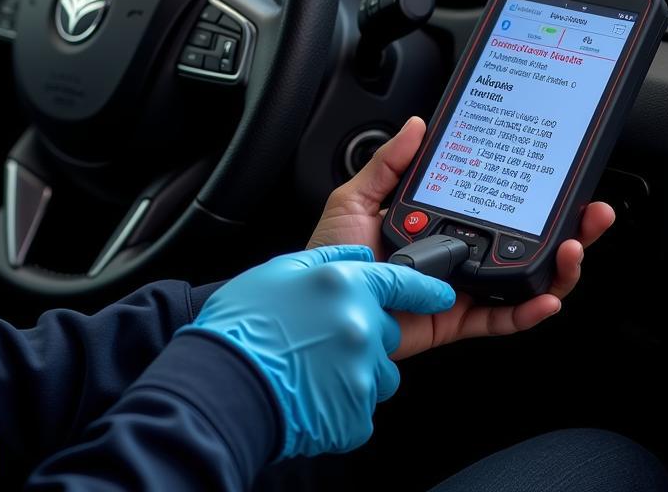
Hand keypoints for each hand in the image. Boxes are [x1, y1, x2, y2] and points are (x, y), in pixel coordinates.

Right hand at [181, 245, 454, 457]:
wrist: (224, 382)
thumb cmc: (244, 324)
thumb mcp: (282, 268)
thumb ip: (328, 258)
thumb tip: (358, 256)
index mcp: (345, 284)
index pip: (403, 280)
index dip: (425, 288)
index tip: (442, 293)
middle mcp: (361, 325)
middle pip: (387, 329)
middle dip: (366, 331)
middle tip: (325, 336)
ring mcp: (361, 371)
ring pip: (379, 370)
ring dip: (357, 368)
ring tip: (315, 366)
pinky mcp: (357, 412)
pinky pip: (363, 405)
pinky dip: (344, 401)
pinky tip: (314, 391)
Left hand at [306, 116, 615, 359]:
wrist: (321, 305)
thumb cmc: (333, 256)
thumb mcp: (356, 197)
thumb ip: (389, 163)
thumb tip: (418, 125)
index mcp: (438, 222)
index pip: (495, 206)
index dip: (529, 195)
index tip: (555, 175)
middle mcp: (456, 254)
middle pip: (522, 242)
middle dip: (565, 229)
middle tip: (591, 212)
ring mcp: (461, 288)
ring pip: (523, 279)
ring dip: (558, 266)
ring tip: (575, 246)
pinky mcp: (457, 320)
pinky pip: (502, 318)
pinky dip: (529, 311)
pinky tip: (548, 295)